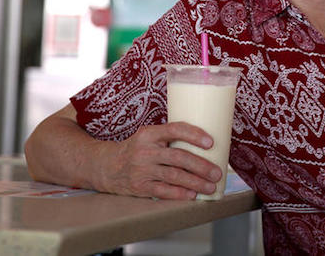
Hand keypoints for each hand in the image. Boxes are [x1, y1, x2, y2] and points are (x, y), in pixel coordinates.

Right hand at [93, 122, 223, 199]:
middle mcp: (145, 150)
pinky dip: (180, 193)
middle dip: (201, 166)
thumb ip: (169, 138)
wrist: (106, 166)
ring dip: (196, 182)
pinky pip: (163, 191)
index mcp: (149, 134)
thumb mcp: (148, 137)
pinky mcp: (140, 187)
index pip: (174, 129)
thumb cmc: (135, 149)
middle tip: (217, 172)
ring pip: (174, 176)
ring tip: (211, 186)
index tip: (211, 142)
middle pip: (178, 157)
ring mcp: (141, 169)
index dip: (194, 135)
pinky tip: (193, 195)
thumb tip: (204, 144)